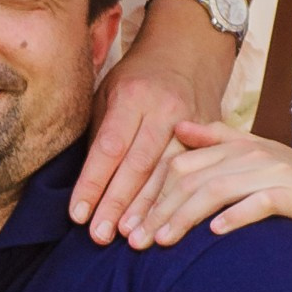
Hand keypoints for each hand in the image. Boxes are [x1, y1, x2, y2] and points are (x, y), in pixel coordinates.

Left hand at [70, 13, 237, 244]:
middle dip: (118, 204)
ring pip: (170, 174)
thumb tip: (86, 185)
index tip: (78, 215)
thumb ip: (100, 134)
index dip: (93, 184)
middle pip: (139, 165)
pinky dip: (178, 202)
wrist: (189, 52)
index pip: (109, 147)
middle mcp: (165, 110)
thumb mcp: (110, 92)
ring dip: (149, 210)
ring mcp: (193, 122)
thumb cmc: (138, 78)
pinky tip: (166, 224)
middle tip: (101, 237)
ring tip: (132, 240)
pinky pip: (195, 173)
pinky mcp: (213, 135)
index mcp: (134, 96)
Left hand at [120, 124, 291, 253]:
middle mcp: (249, 156)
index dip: (149, 194)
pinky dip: (235, 217)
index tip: (128, 224)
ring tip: (161, 241)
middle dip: (157, 210)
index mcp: (235, 147)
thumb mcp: (254, 156)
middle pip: (190, 180)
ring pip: (216, 191)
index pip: (178, 166)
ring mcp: (273, 173)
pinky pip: (259, 203)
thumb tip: (178, 128)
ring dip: (183, 216)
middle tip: (134, 241)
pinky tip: (214, 233)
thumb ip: (217, 140)